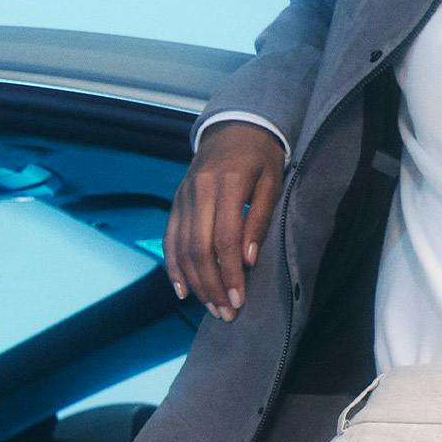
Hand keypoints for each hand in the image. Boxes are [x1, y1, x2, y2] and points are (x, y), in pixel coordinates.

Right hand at [169, 120, 287, 316]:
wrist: (234, 127)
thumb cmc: (261, 157)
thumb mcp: (272, 182)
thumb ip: (259, 220)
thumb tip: (248, 260)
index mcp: (226, 184)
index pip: (224, 239)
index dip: (230, 273)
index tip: (238, 300)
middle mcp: (198, 191)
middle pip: (198, 249)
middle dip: (212, 286)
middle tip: (226, 313)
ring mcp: (183, 197)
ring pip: (181, 248)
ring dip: (195, 283)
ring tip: (211, 307)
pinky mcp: (176, 202)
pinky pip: (170, 239)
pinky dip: (173, 267)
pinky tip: (183, 290)